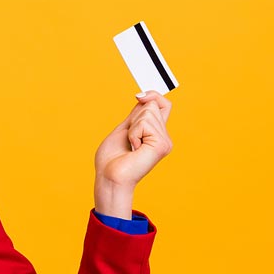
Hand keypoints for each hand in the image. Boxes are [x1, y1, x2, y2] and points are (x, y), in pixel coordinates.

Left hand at [92, 92, 173, 213]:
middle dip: (134, 117)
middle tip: (128, 139)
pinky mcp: (162, 145)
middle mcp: (164, 138)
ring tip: (131, 145)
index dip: (153, 95)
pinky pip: (145, 123)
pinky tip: (133, 149)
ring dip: (132, 127)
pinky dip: (133, 133)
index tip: (138, 96)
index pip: (163, 105)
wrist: (109, 178)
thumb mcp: (124, 130)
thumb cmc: (111, 160)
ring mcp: (165, 141)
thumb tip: (144, 97)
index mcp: (155, 135)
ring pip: (149, 111)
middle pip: (153, 105)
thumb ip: (136, 116)